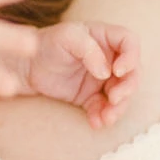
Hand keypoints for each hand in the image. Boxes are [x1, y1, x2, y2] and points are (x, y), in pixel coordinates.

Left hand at [25, 21, 139, 129]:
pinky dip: (102, 116)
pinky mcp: (91, 96)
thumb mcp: (66, 37)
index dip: (131, 57)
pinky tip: (96, 122)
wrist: (27, 66)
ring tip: (107, 118)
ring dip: (118, 108)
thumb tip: (106, 73)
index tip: (118, 71)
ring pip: (121, 94)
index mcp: (106, 37)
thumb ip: (89, 50)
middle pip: (132, 72)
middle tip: (114, 98)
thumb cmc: (47, 43)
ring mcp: (102, 79)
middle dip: (127, 87)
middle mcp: (109, 58)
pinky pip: (103, 108)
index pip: (130, 42)